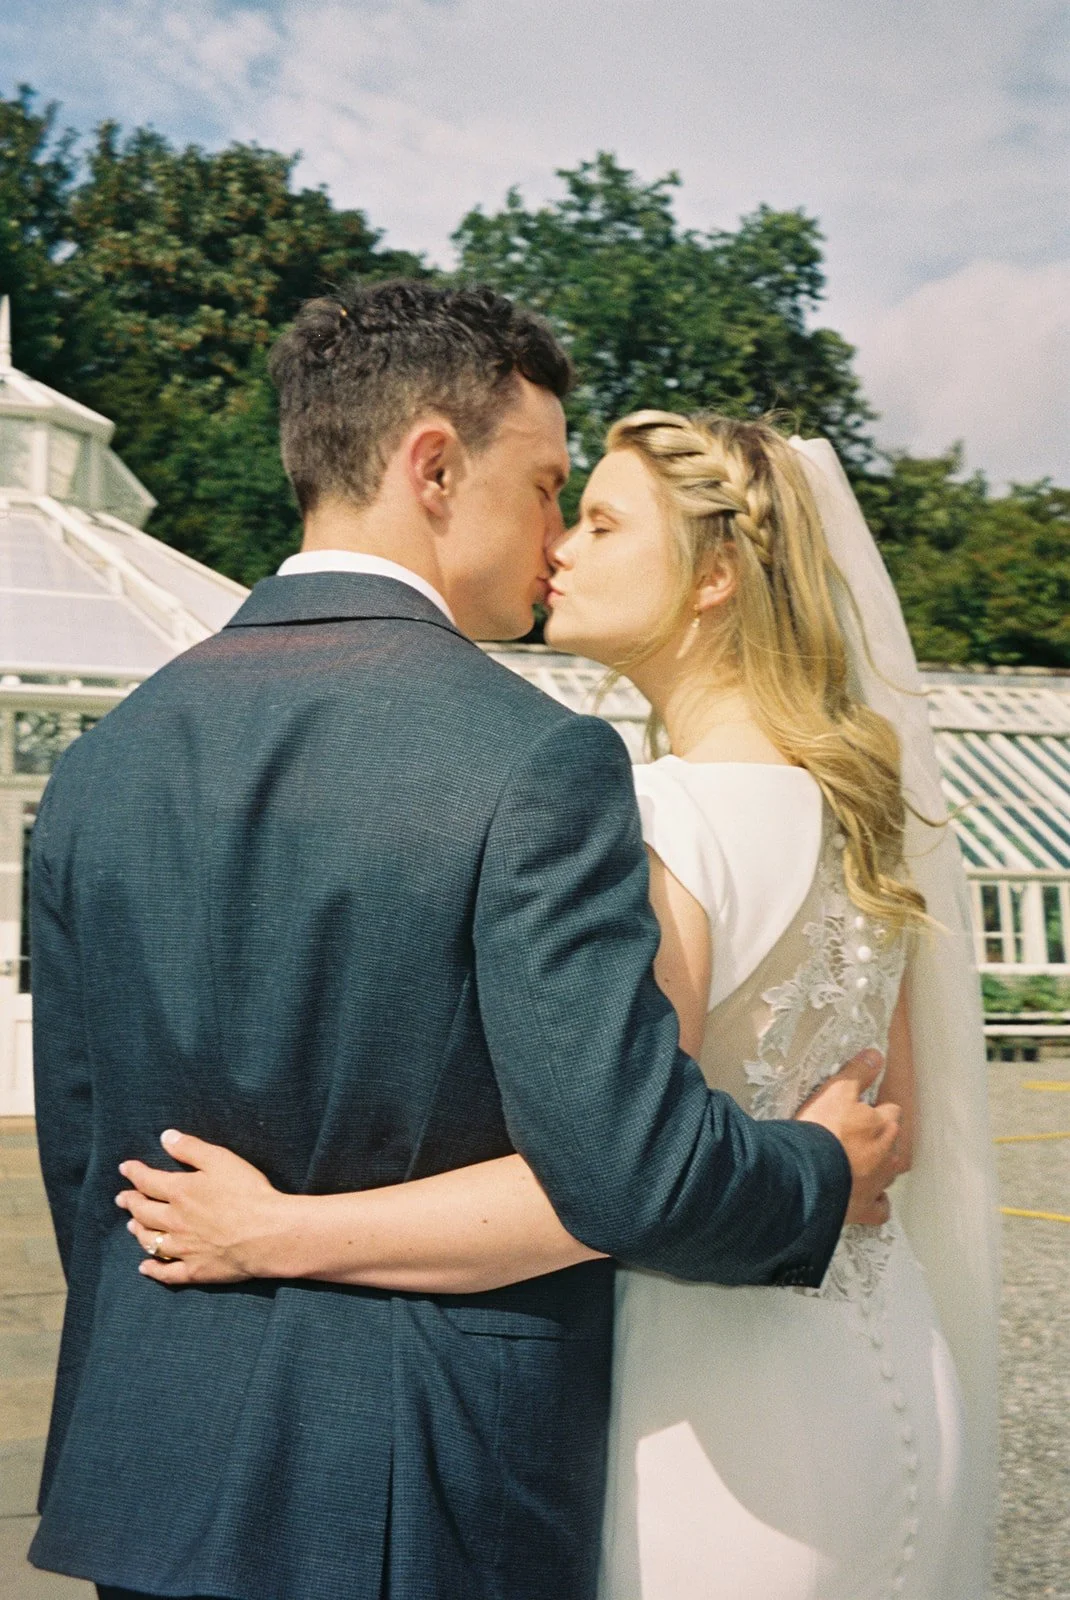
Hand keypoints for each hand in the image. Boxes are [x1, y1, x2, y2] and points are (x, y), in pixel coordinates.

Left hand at [115, 1130, 292, 1284]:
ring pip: (151, 1241)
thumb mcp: (220, 1160)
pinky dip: (153, 1269)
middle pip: (144, 1212)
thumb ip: (191, 1149)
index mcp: (180, 1192)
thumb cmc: (247, 1193)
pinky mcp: (195, 1270)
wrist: (267, 1234)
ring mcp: (183, 1249)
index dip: (134, 1173)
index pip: (148, 1181)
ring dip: (139, 1232)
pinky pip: (167, 1273)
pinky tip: (144, 1267)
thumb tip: (165, 1137)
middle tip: (121, 1198)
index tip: (125, 1168)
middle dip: (130, 1203)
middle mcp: (175, 1221)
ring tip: (131, 1226)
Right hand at [796, 1051, 904, 1226]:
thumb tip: (877, 1055)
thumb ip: (858, 1072)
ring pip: (888, 1172)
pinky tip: (866, 1196)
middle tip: (855, 1135)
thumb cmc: (820, 1131)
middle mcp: (889, 1155)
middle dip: (879, 1139)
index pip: (891, 1111)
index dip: (875, 1109)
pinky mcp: (865, 1208)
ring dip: (878, 1167)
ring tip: (857, 1163)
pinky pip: (880, 1208)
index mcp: (884, 1125)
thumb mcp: (836, 1091)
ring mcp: (879, 1184)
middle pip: (893, 1142)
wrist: (805, 1175)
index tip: (861, 1110)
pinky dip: (876, 1202)